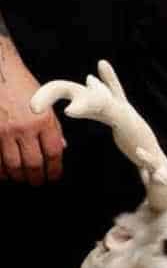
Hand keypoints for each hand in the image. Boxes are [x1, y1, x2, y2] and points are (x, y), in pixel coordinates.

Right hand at [0, 58, 64, 184]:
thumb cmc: (21, 85)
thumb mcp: (44, 102)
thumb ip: (53, 126)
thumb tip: (60, 149)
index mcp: (42, 119)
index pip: (53, 153)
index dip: (54, 169)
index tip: (53, 176)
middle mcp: (24, 127)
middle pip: (33, 164)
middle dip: (37, 177)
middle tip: (37, 182)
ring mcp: (4, 132)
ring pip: (13, 166)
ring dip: (18, 176)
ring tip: (22, 178)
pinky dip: (1, 171)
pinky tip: (5, 173)